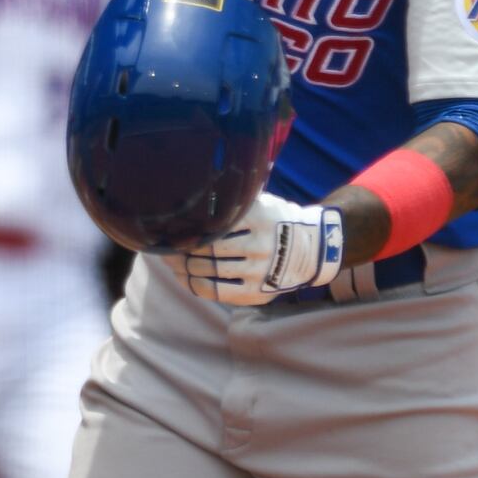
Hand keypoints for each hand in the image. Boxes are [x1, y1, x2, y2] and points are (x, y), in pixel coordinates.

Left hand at [160, 193, 342, 305]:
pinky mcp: (257, 293)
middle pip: (207, 248)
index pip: (211, 224)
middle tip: (164, 248)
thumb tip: (192, 185)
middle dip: (180, 249)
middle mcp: (260, 244)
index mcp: (258, 217)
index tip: (168, 228)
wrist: (313, 249)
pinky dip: (195, 285)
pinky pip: (217, 292)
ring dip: (183, 267)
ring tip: (171, 262)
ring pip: (208, 270)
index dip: (186, 229)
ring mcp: (260, 271)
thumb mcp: (259, 201)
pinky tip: (185, 277)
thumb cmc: (273, 220)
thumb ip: (231, 198)